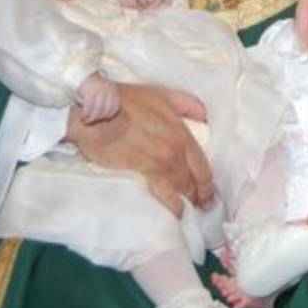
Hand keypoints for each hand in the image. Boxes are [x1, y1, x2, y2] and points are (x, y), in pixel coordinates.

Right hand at [66, 83, 212, 215]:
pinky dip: (173, 204)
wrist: (98, 112)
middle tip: (203, 205)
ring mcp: (159, 161)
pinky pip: (163, 192)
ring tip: (192, 209)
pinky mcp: (143, 170)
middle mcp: (174, 149)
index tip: (209, 192)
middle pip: (193, 179)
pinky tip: (178, 212)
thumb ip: (186, 104)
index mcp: (180, 132)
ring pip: (180, 186)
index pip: (202, 164)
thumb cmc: (127, 101)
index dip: (208, 182)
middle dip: (200, 194)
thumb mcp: (161, 94)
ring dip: (188, 199)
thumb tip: (204, 115)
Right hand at [76, 73, 121, 123]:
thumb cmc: (91, 87)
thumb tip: (104, 118)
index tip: (104, 119)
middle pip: (106, 110)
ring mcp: (99, 90)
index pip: (116, 106)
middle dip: (99, 118)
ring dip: (91, 118)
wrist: (80, 75)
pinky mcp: (90, 92)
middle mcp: (108, 89)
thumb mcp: (102, 93)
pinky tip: (82, 116)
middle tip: (92, 121)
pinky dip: (85, 114)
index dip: (110, 114)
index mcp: (113, 89)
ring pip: (98, 110)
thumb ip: (105, 103)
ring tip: (86, 121)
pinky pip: (89, 107)